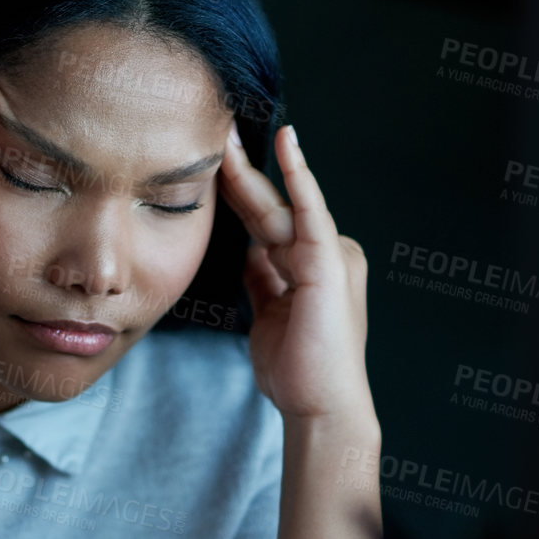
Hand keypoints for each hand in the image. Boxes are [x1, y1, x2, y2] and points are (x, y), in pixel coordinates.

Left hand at [216, 122, 375, 425]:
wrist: (320, 406)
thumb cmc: (296, 369)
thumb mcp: (268, 313)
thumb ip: (262, 279)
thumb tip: (249, 251)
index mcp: (308, 264)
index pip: (264, 220)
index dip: (236, 191)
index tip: (210, 161)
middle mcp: (322, 252)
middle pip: (267, 207)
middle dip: (237, 171)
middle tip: (212, 132)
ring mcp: (329, 253)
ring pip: (278, 205)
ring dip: (249, 170)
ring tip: (223, 136)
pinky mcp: (328, 260)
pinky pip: (309, 209)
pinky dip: (298, 174)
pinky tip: (285, 141)